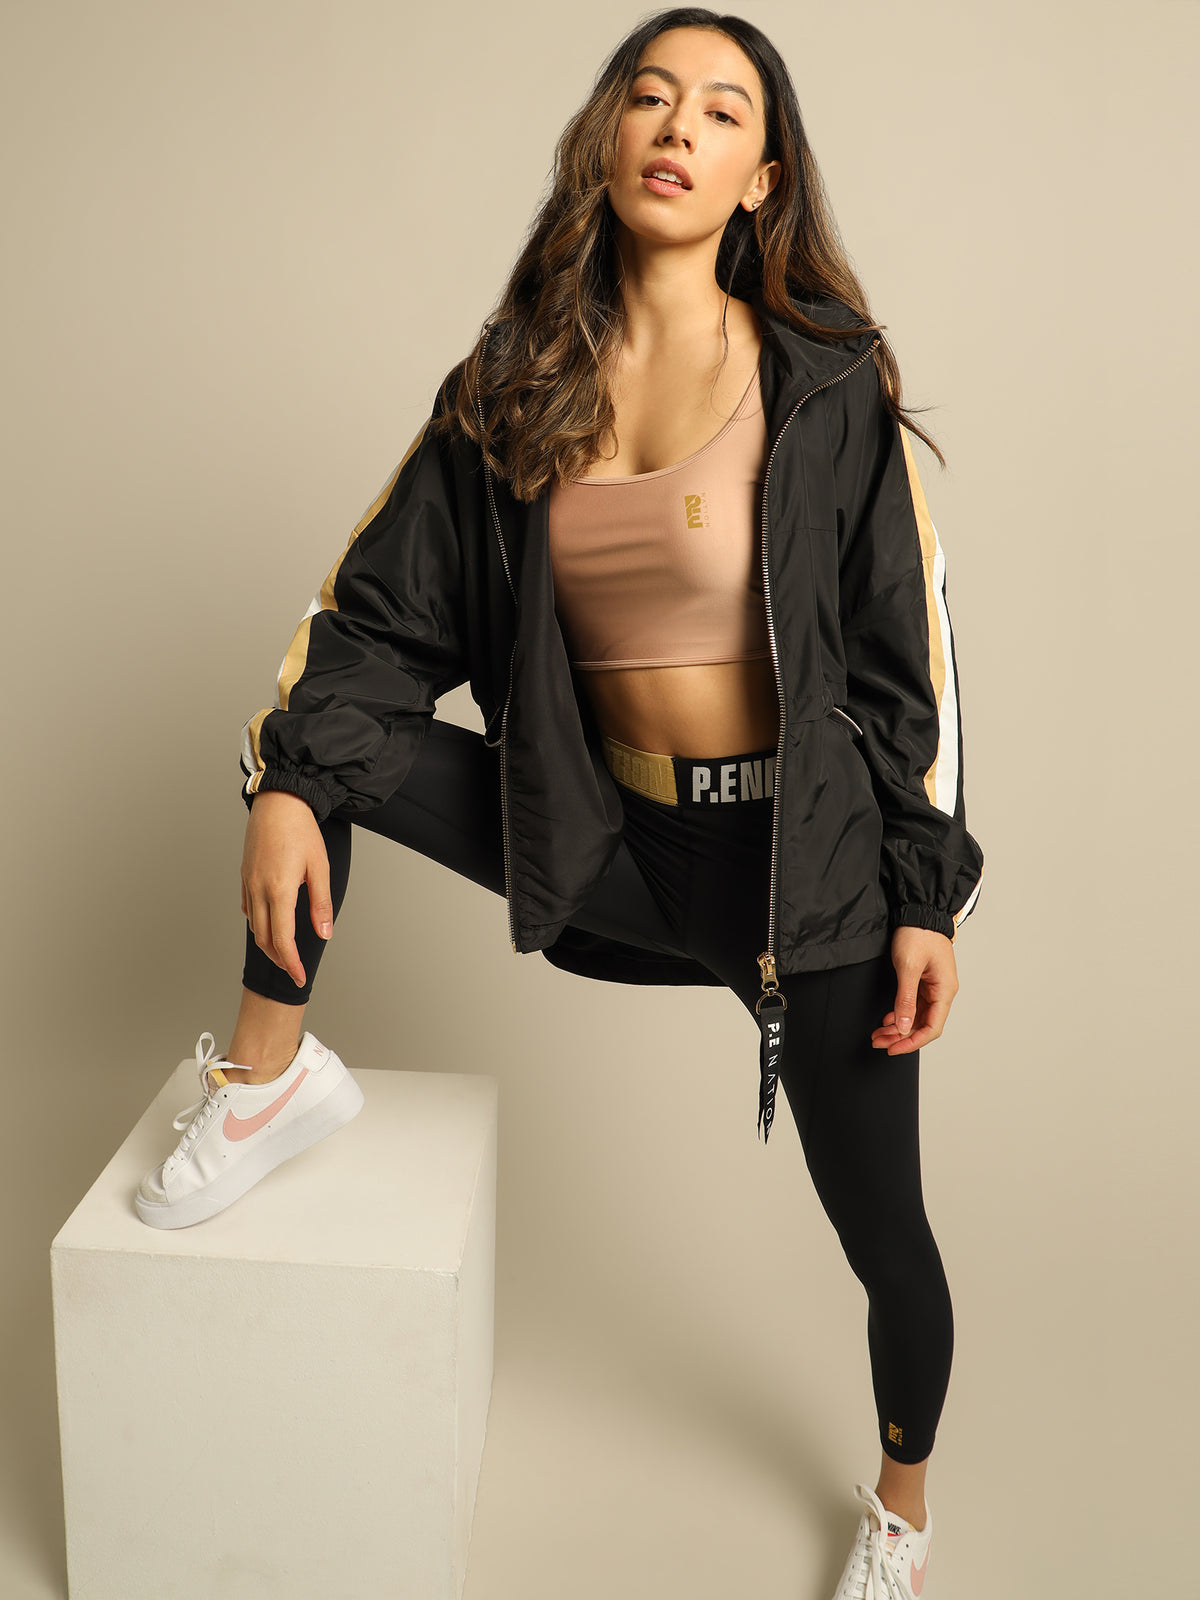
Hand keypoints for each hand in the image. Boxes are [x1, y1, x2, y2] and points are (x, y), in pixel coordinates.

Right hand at [240, 790, 333, 988]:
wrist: (278, 802)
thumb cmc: (302, 831)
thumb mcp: (320, 867)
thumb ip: (321, 904)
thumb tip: (324, 933)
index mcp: (280, 889)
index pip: (283, 939)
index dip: (291, 963)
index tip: (299, 976)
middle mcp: (259, 889)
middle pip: (264, 939)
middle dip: (279, 959)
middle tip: (293, 970)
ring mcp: (248, 883)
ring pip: (254, 926)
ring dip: (268, 944)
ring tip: (284, 952)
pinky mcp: (244, 876)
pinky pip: (248, 909)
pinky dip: (258, 924)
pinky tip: (269, 923)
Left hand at [872, 925, 958, 1053]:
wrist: (919, 911)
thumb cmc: (918, 934)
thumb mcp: (908, 967)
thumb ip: (905, 999)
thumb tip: (904, 1027)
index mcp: (944, 990)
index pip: (932, 1028)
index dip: (912, 1042)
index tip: (893, 1049)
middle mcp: (941, 992)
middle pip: (923, 1025)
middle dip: (900, 1037)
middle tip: (878, 1042)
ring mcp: (932, 987)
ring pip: (916, 1017)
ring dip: (898, 1027)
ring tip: (878, 1034)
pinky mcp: (923, 981)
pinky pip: (913, 1005)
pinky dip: (900, 1014)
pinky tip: (887, 1019)